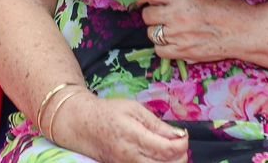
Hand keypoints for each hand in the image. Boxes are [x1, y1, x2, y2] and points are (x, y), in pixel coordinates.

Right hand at [55, 94, 187, 162]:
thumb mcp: (133, 109)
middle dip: (180, 155)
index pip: (167, 149)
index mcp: (134, 137)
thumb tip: (178, 134)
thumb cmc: (108, 113)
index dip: (182, 144)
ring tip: (169, 148)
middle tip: (179, 142)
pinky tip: (159, 155)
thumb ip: (156, 124)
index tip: (184, 135)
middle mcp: (131, 157)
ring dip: (171, 162)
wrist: (83, 125)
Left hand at [140, 0, 244, 64]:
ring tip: (168, 28)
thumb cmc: (228, 8)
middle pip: (147, 15)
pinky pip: (160, 50)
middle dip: (151, 14)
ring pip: (151, 33)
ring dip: (156, 30)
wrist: (244, 31)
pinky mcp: (184, 53)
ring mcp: (179, 36)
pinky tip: (172, 42)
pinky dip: (162, 46)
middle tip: (160, 14)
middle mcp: (177, 16)